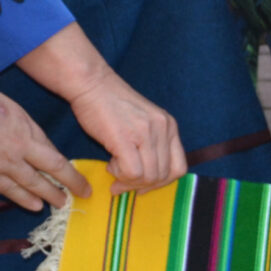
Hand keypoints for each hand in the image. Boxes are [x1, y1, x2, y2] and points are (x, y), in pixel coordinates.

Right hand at [0, 86, 90, 211]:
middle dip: (71, 183)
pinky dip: (24, 200)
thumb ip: (24, 126)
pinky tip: (35, 207)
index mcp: (26, 129)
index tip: (75, 173)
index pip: (52, 152)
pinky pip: (9, 191)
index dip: (66, 166)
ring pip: (33, 185)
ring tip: (61, 204)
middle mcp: (20, 149)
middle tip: (83, 193)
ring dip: (50, 196)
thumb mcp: (9, 107)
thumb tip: (36, 142)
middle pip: (52, 169)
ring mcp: (3, 165)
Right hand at [71, 69, 186, 192]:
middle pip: (164, 175)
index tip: (143, 185)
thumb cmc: (110, 104)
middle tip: (122, 182)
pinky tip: (110, 163)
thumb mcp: (143, 122)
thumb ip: (151, 144)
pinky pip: (132, 172)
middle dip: (141, 185)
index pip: (179, 167)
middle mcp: (163, 128)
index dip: (161, 182)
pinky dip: (121, 175)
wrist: (91, 84)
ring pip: (149, 177)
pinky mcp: (126, 137)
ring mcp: (146, 132)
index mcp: (169, 125)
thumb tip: (148, 178)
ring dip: (129, 181)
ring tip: (114, 168)